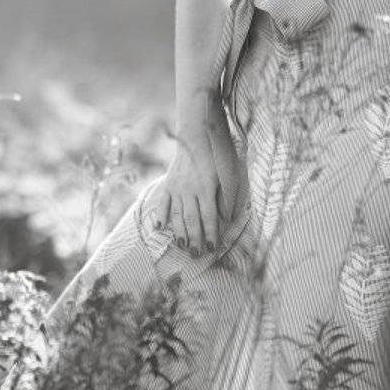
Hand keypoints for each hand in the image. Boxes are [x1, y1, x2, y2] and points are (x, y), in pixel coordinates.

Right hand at [143, 97, 239, 257]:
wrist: (195, 134)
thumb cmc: (217, 153)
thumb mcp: (229, 172)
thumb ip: (228, 196)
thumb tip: (227, 218)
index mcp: (207, 188)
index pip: (210, 217)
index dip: (212, 234)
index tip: (213, 249)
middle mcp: (189, 190)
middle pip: (192, 220)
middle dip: (196, 240)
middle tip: (198, 255)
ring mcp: (176, 187)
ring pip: (177, 215)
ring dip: (180, 233)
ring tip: (184, 246)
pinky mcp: (168, 183)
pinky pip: (162, 202)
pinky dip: (161, 215)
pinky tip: (160, 227)